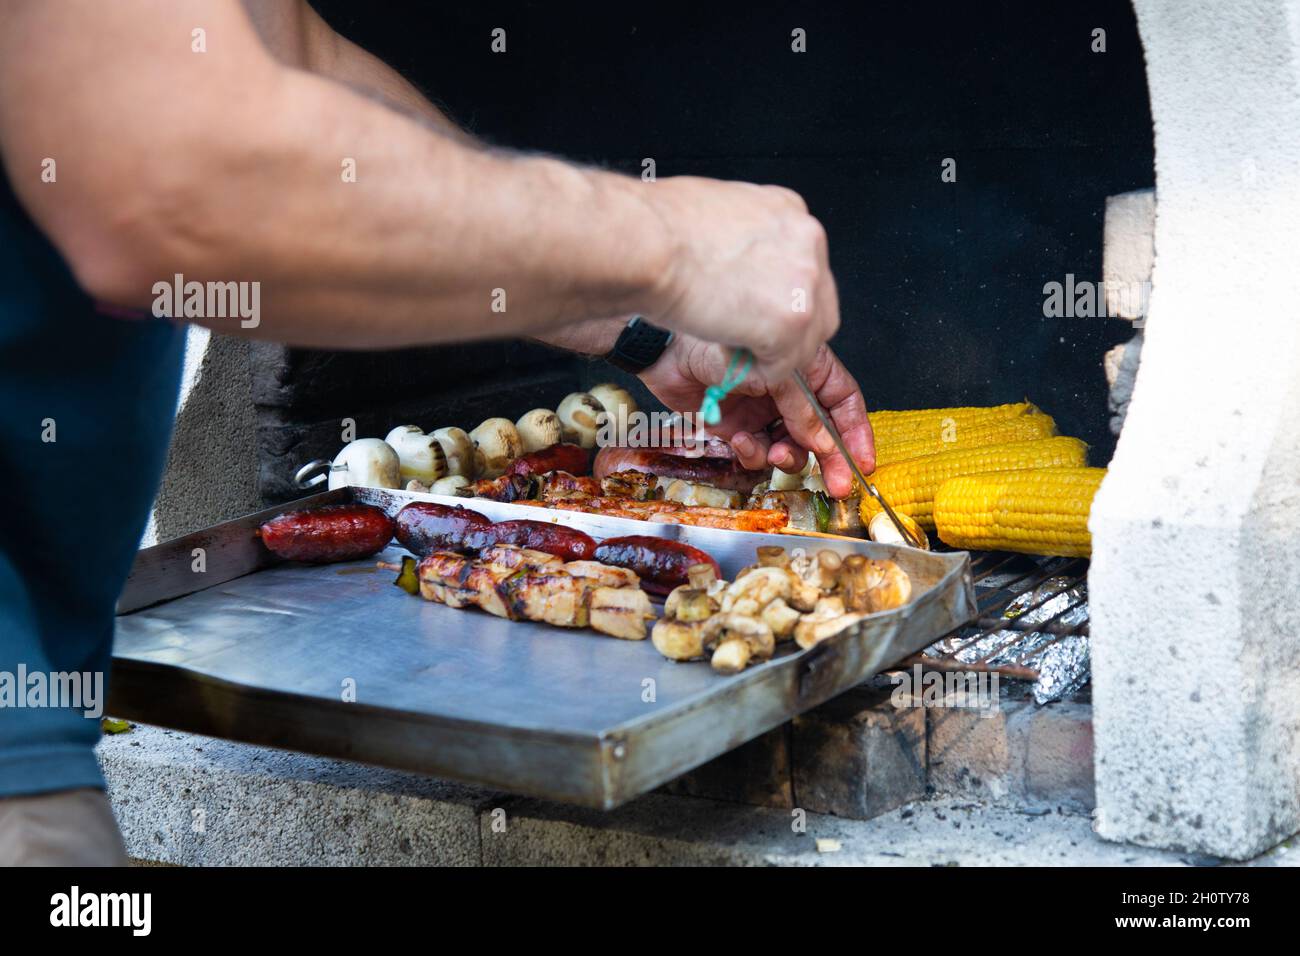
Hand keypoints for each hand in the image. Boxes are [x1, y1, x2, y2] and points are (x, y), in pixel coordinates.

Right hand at [639, 176, 838, 382]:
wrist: (643, 242)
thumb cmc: (657, 229)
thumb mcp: (716, 217)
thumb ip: (744, 245)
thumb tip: (743, 268)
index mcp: (789, 212)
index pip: (804, 273)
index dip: (774, 302)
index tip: (751, 312)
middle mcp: (807, 241)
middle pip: (818, 309)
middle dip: (782, 332)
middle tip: (740, 333)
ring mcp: (805, 282)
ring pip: (804, 343)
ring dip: (766, 352)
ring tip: (724, 337)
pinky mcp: (792, 320)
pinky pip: (781, 367)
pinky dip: (752, 370)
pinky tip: (721, 345)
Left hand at [640, 335, 874, 498]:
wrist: (666, 353)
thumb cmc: (720, 344)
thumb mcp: (774, 375)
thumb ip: (802, 412)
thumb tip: (825, 445)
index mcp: (806, 367)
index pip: (844, 402)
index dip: (856, 433)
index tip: (863, 463)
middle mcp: (788, 391)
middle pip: (821, 432)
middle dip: (829, 459)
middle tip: (836, 485)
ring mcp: (763, 410)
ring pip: (789, 447)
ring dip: (785, 457)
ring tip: (773, 454)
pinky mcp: (736, 427)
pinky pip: (755, 452)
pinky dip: (751, 452)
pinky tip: (739, 440)